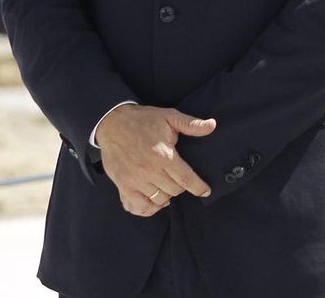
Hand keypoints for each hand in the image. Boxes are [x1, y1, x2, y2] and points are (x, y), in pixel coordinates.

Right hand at [95, 103, 215, 216]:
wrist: (112, 124)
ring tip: (168, 188)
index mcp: (164, 156)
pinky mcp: (122, 186)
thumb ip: (191, 124)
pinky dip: (147, 208)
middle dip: (181, 186)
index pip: (186, 179)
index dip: (198, 187)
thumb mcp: (170, 116)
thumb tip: (212, 125)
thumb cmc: (143, 120)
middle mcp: (149, 171)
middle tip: (181, 179)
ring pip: (158, 200)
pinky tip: (153, 202)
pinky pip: (137, 207)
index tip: (206, 191)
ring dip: (166, 196)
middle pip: (174, 190)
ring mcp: (134, 181)